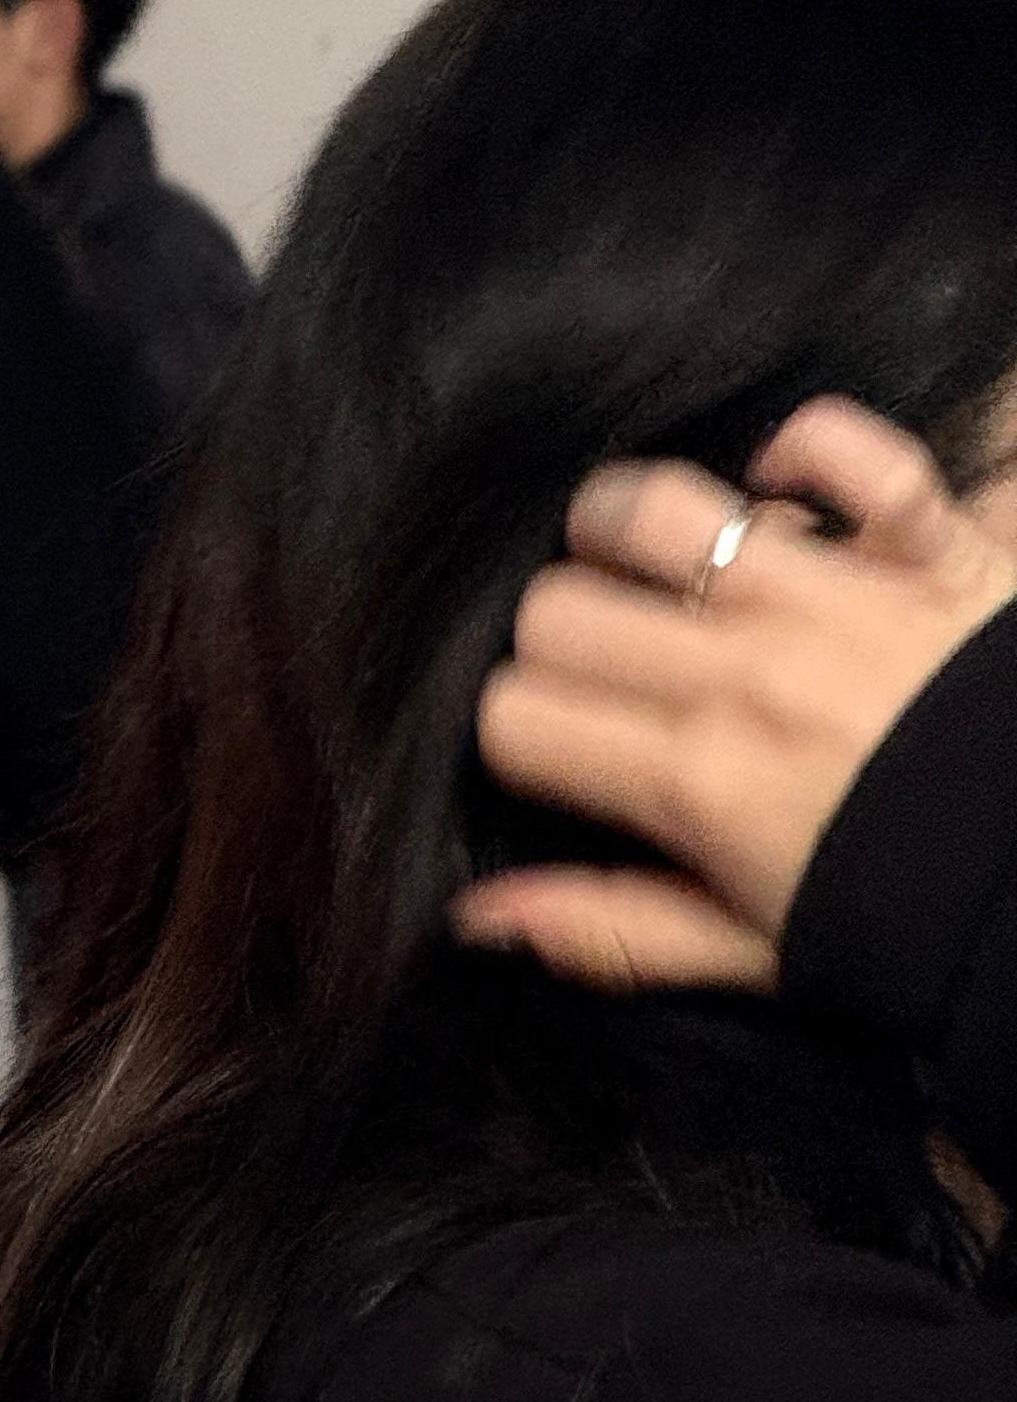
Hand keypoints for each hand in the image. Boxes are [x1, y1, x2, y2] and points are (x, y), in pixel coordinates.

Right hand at [458, 400, 1016, 994]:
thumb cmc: (910, 914)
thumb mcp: (753, 952)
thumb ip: (613, 929)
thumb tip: (479, 917)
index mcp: (694, 783)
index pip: (517, 717)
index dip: (512, 734)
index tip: (547, 754)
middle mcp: (744, 675)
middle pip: (559, 611)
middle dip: (551, 643)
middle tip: (592, 675)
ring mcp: (832, 596)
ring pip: (659, 510)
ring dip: (625, 528)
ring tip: (636, 562)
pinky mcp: (922, 548)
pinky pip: (844, 450)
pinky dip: (805, 451)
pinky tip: (777, 488)